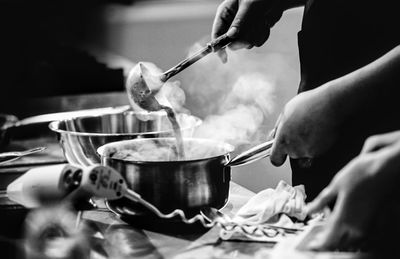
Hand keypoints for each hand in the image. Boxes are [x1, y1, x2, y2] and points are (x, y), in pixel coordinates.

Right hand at [212, 0, 283, 61]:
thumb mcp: (249, 5)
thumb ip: (239, 21)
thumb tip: (231, 37)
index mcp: (225, 12)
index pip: (216, 33)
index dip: (218, 46)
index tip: (224, 57)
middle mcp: (232, 22)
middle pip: (231, 42)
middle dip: (243, 39)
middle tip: (252, 29)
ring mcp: (243, 29)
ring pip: (245, 44)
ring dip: (256, 35)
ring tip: (263, 20)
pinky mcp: (253, 33)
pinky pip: (255, 43)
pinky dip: (263, 35)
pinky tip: (266, 23)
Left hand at [270, 87, 340, 165]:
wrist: (330, 104)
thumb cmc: (306, 105)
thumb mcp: (285, 112)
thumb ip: (278, 128)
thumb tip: (274, 137)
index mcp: (282, 141)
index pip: (275, 159)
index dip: (277, 156)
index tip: (279, 151)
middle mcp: (295, 150)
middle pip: (291, 153)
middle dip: (293, 144)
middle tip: (300, 129)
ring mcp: (309, 152)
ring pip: (304, 152)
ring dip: (306, 143)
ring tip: (311, 127)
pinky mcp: (322, 152)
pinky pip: (316, 150)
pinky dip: (317, 143)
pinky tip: (319, 130)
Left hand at [305, 131, 399, 249]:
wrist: (384, 169)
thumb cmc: (359, 174)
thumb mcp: (335, 186)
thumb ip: (321, 201)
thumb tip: (309, 210)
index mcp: (343, 218)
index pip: (328, 240)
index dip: (318, 245)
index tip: (311, 245)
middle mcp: (356, 226)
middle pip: (339, 244)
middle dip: (327, 243)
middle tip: (318, 238)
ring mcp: (367, 226)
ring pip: (350, 242)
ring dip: (339, 240)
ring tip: (330, 232)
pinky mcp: (376, 223)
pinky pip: (361, 237)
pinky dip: (351, 236)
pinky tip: (345, 227)